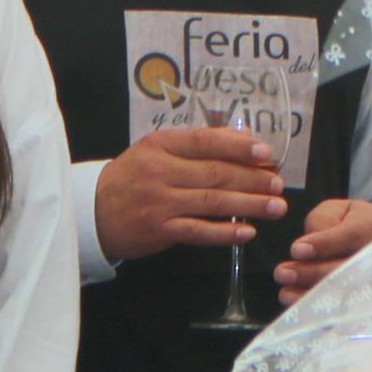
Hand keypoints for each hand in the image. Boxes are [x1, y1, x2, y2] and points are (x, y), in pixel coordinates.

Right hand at [94, 124, 287, 262]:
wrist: (93, 211)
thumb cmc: (133, 177)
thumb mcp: (156, 151)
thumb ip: (195, 145)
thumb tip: (242, 139)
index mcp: (160, 145)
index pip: (205, 141)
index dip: (238, 146)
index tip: (265, 152)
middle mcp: (160, 171)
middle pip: (215, 173)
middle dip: (252, 178)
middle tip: (278, 184)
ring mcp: (159, 202)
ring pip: (212, 202)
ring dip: (248, 205)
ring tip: (275, 207)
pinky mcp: (159, 230)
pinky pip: (198, 231)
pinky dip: (224, 233)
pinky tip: (246, 232)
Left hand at [276, 197, 371, 301]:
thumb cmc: (349, 225)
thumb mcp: (337, 210)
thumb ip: (323, 220)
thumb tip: (311, 241)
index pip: (350, 236)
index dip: (323, 244)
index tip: (296, 250)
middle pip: (348, 268)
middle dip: (312, 273)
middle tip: (282, 272)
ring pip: (346, 293)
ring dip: (312, 294)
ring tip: (285, 291)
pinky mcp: (367, 302)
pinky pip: (345, 311)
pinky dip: (320, 313)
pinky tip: (299, 309)